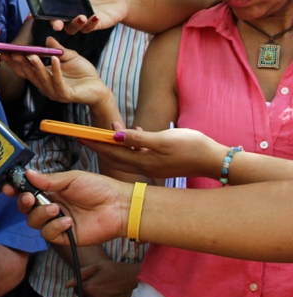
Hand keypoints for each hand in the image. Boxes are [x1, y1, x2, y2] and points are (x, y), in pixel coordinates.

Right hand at [1, 36, 110, 106]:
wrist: (99, 88)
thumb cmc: (83, 74)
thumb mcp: (69, 56)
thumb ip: (57, 49)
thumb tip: (47, 38)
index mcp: (43, 78)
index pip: (25, 70)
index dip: (14, 62)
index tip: (4, 52)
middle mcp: (45, 86)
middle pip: (29, 75)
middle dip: (20, 63)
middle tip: (13, 52)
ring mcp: (54, 92)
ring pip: (42, 78)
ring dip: (36, 66)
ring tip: (31, 54)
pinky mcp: (66, 95)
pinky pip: (58, 81)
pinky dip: (56, 70)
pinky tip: (54, 59)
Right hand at [3, 169, 129, 247]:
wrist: (119, 207)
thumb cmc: (99, 188)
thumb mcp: (72, 179)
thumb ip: (48, 179)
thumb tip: (27, 173)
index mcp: (51, 190)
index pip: (27, 190)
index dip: (15, 190)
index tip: (8, 188)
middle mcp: (51, 206)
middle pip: (26, 208)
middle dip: (24, 203)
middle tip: (30, 198)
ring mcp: (57, 221)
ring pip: (34, 222)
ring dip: (41, 215)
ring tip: (56, 209)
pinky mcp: (65, 236)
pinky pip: (49, 235)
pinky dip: (55, 227)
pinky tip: (68, 221)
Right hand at [49, 0, 125, 33]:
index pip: (51, 5)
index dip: (43, 10)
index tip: (38, 12)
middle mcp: (71, 10)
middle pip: (57, 21)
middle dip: (55, 24)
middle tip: (57, 24)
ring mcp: (82, 19)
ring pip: (71, 28)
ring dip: (74, 24)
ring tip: (82, 17)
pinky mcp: (93, 25)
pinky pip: (87, 28)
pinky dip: (90, 24)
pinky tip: (95, 17)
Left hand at [67, 260, 139, 296]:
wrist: (138, 280)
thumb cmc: (118, 270)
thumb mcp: (98, 266)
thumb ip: (81, 274)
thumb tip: (68, 285)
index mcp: (90, 288)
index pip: (76, 290)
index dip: (82, 286)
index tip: (91, 283)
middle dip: (88, 296)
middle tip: (100, 290)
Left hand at [88, 126, 225, 179]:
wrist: (215, 160)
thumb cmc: (192, 147)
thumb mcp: (164, 140)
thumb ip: (138, 139)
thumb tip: (115, 135)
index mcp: (143, 161)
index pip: (112, 152)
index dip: (95, 144)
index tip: (80, 136)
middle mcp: (145, 166)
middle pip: (116, 155)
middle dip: (100, 145)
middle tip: (85, 135)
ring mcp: (154, 166)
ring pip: (127, 154)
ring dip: (116, 143)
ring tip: (109, 130)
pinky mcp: (162, 163)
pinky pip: (140, 154)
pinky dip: (133, 145)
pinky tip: (136, 134)